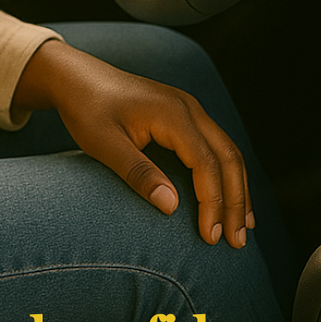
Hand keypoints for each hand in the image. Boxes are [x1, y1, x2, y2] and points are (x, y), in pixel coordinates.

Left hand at [13, 40, 253, 247]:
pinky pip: (217, 147)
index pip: (206, 163)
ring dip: (238, 190)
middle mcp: (190, 108)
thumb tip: (172, 208)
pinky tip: (228, 198)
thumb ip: (138, 173)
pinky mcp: (186, 116)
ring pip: (228, 151)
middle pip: (229, 157)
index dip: (212, 202)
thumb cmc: (86, 110)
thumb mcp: (104, 144)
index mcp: (173, 114)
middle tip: (237, 243)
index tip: (211, 237)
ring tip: (243, 228)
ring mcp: (191, 110)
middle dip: (236, 202)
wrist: (77, 78)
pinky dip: (227, 175)